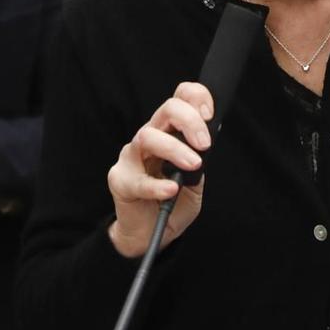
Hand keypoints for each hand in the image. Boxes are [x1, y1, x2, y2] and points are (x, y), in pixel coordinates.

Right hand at [107, 82, 213, 257]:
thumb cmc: (173, 199)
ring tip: (193, 165)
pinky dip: (157, 185)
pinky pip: (138, 179)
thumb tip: (205, 142)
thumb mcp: (196, 177)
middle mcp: (149, 137)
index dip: (196, 97)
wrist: (152, 232)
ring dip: (175, 149)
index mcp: (168, 131)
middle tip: (204, 145)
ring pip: (148, 136)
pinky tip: (171, 189)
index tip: (210, 115)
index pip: (180, 98)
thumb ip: (200, 157)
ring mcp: (131, 156)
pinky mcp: (120, 180)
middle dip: (190, 121)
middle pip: (166, 109)